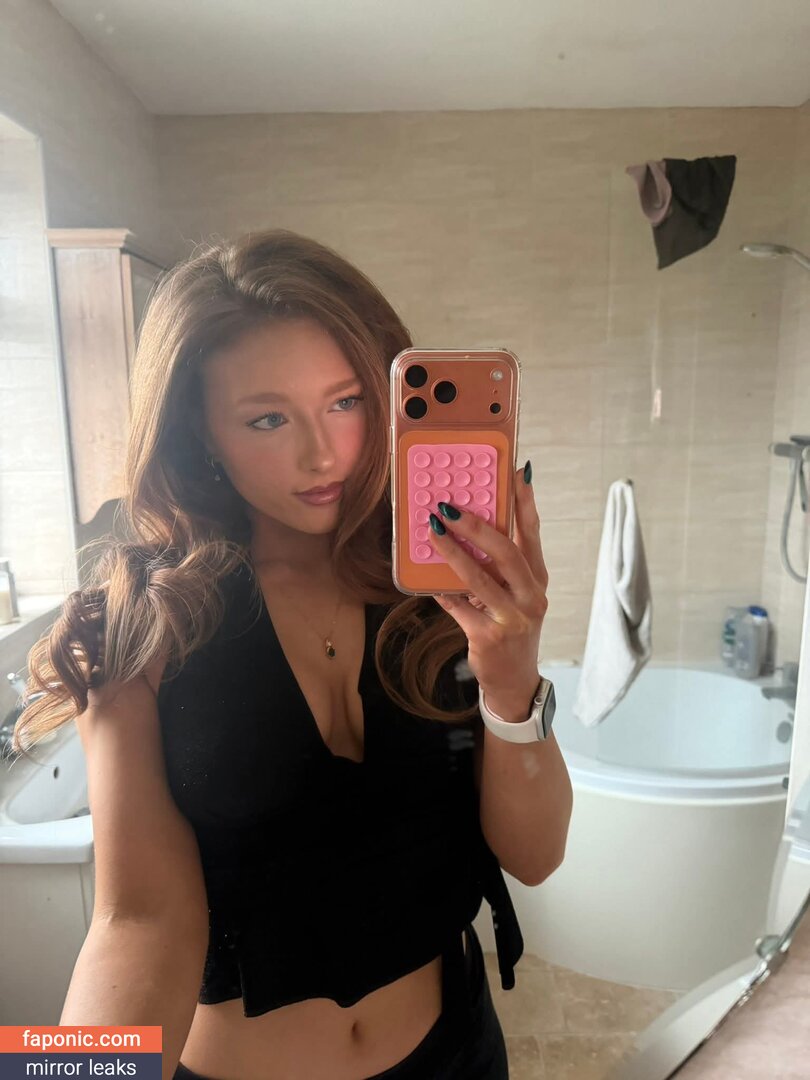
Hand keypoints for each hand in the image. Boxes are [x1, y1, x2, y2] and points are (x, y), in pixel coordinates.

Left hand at [430, 462, 548, 710]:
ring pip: (480, 578)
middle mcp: (531, 596)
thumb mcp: (514, 596)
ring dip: (453, 552)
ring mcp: (513, 618)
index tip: (517, 471)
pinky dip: (443, 591)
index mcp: (538, 579)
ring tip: (432, 530)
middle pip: (507, 552)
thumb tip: (467, 528)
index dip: (525, 502)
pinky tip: (428, 580)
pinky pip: (460, 606)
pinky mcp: (490, 637)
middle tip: (450, 505)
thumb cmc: (510, 629)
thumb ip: (498, 568)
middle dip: (477, 525)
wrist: (514, 681)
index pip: (533, 534)